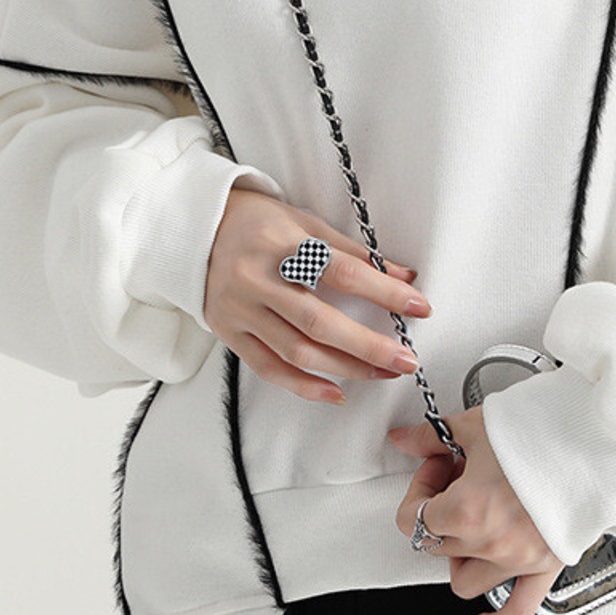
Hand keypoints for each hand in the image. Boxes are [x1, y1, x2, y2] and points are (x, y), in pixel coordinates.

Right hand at [203, 188, 432, 404]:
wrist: (197, 228)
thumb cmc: (258, 222)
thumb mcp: (305, 223)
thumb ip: (353, 252)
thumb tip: (403, 277)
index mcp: (280, 243)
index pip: (341, 271)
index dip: (383, 292)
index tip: (418, 306)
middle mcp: (256, 278)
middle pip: (319, 321)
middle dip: (368, 345)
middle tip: (405, 359)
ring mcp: (239, 309)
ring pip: (297, 351)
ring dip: (345, 368)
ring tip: (382, 372)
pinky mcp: (228, 332)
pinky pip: (268, 368)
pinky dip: (304, 386)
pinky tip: (335, 392)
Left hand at [387, 405, 564, 614]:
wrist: (591, 441)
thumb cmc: (542, 432)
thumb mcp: (476, 425)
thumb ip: (431, 436)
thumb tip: (406, 439)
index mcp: (467, 508)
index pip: (414, 518)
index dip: (419, 489)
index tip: (436, 467)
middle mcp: (490, 541)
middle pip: (437, 544)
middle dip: (440, 510)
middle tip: (456, 477)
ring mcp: (517, 559)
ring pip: (464, 580)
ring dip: (460, 555)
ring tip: (472, 523)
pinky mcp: (544, 567)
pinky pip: (517, 609)